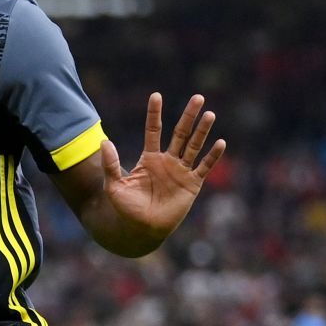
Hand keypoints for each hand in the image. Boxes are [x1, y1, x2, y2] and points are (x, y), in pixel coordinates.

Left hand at [101, 92, 226, 241]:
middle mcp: (167, 161)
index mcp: (149, 159)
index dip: (154, 114)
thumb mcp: (114, 185)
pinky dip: (212, 156)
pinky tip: (220, 142)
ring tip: (209, 114)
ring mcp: (181, 171)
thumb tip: (104, 142)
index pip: (153, 131)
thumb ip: (110, 165)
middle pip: (180, 133)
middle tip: (198, 97)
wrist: (141, 229)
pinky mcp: (192, 184)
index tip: (156, 96)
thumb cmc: (126, 208)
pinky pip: (204, 167)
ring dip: (202, 131)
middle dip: (188, 116)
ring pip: (194, 146)